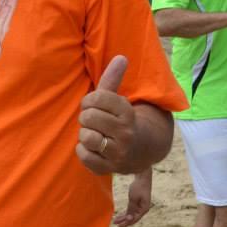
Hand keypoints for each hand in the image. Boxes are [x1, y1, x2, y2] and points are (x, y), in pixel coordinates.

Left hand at [76, 56, 134, 174]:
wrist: (143, 150)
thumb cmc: (122, 120)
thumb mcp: (119, 100)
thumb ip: (114, 78)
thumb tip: (121, 57)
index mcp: (128, 113)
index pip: (97, 98)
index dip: (90, 100)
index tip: (94, 104)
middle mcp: (125, 133)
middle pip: (89, 117)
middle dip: (86, 116)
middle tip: (93, 120)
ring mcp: (118, 153)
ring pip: (86, 137)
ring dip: (85, 134)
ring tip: (95, 134)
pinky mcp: (108, 168)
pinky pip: (83, 155)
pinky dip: (83, 150)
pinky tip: (93, 148)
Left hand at [113, 169, 151, 226]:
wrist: (142, 177)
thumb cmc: (138, 187)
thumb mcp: (133, 198)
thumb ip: (131, 209)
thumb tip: (129, 219)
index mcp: (144, 209)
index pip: (135, 219)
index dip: (127, 223)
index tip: (119, 226)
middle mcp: (143, 209)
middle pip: (133, 218)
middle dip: (124, 221)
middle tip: (115, 224)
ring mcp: (141, 206)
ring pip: (132, 214)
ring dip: (124, 217)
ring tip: (115, 220)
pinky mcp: (138, 203)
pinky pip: (131, 210)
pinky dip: (126, 213)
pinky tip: (120, 215)